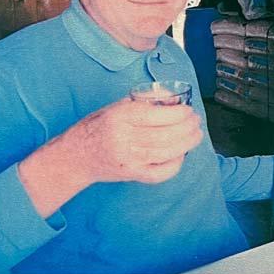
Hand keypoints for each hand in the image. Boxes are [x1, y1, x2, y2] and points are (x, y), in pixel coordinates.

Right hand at [19, 97, 202, 217]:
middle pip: (164, 135)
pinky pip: (160, 173)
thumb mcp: (115, 107)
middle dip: (187, 128)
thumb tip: (172, 99)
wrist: (77, 156)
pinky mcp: (132, 175)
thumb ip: (142, 103)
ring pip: (166, 153)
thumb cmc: (98, 127)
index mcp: (119, 117)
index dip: (177, 113)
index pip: (154, 115)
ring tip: (196, 135)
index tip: (188, 110)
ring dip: (187, 144)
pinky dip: (175, 165)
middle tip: (196, 122)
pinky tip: (181, 154)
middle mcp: (123, 139)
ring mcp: (129, 159)